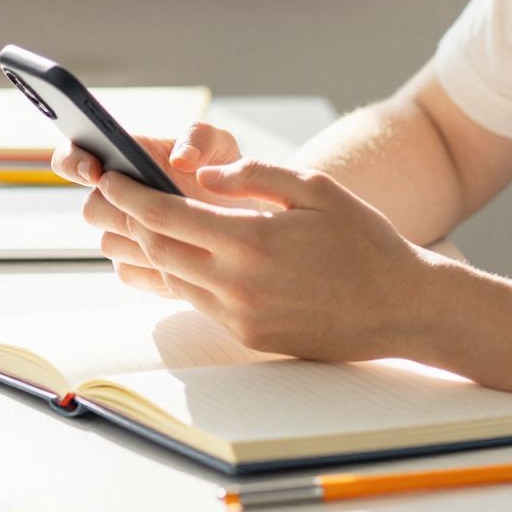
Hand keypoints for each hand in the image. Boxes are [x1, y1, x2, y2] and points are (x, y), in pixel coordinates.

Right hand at [51, 121, 246, 297]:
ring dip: (140, 239)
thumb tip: (181, 158)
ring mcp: (124, 235)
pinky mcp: (138, 267)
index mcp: (123, 160)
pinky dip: (152, 265)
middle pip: (90, 208)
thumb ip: (199, 136)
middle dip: (116, 209)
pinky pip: (128, 271)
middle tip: (149, 207)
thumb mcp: (220, 143)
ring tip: (180, 231)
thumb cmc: (226, 173)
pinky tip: (184, 256)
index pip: (72, 157)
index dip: (73, 161)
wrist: (246, 218)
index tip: (96, 170)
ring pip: (109, 243)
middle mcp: (116, 198)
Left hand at [93, 151, 441, 362]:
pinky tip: (182, 257)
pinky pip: (200, 302)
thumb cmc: (365, 240)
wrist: (402, 307)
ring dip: (151, 249)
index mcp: (251, 240)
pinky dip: (182, 275)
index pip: (165, 215)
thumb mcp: (316, 188)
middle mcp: (237, 284)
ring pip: (173, 278)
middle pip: (157, 248)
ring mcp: (240, 316)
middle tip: (114, 196)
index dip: (129, 196)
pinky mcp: (249, 336)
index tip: (109, 177)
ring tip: (139, 223)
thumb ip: (254, 176)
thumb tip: (202, 176)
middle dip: (129, 220)